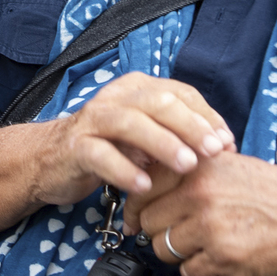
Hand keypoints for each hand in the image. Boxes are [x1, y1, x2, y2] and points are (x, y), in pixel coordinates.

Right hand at [29, 72, 234, 206]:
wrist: (48, 161)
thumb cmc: (106, 148)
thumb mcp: (143, 137)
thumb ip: (175, 135)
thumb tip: (223, 146)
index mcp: (136, 89)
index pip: (179, 93)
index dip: (207, 117)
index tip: (227, 144)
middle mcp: (114, 99)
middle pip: (158, 102)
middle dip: (191, 126)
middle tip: (215, 151)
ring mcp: (92, 121)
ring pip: (130, 123)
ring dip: (163, 143)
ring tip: (187, 165)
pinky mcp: (75, 147)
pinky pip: (100, 154)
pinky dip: (124, 169)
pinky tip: (144, 185)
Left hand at [127, 151, 276, 275]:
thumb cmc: (274, 196)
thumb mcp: (230, 166)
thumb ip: (190, 172)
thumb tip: (147, 185)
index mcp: (198, 168)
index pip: (142, 188)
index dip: (136, 207)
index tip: (137, 217)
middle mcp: (200, 195)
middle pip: (149, 222)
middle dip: (159, 231)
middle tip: (179, 233)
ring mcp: (210, 227)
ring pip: (163, 250)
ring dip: (179, 252)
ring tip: (204, 244)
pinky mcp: (222, 258)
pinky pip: (188, 272)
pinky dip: (200, 270)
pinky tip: (220, 257)